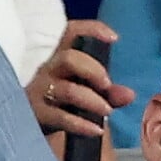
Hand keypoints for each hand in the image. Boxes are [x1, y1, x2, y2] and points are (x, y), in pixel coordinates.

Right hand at [26, 20, 134, 136]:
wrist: (31, 127)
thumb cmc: (60, 103)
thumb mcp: (85, 94)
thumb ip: (109, 94)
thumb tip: (129, 94)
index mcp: (59, 57)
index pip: (71, 33)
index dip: (92, 30)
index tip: (114, 38)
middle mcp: (47, 70)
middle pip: (69, 59)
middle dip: (93, 70)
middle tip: (107, 84)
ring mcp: (40, 92)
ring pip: (67, 90)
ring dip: (92, 100)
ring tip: (107, 110)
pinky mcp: (37, 114)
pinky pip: (61, 118)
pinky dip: (82, 125)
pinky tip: (97, 130)